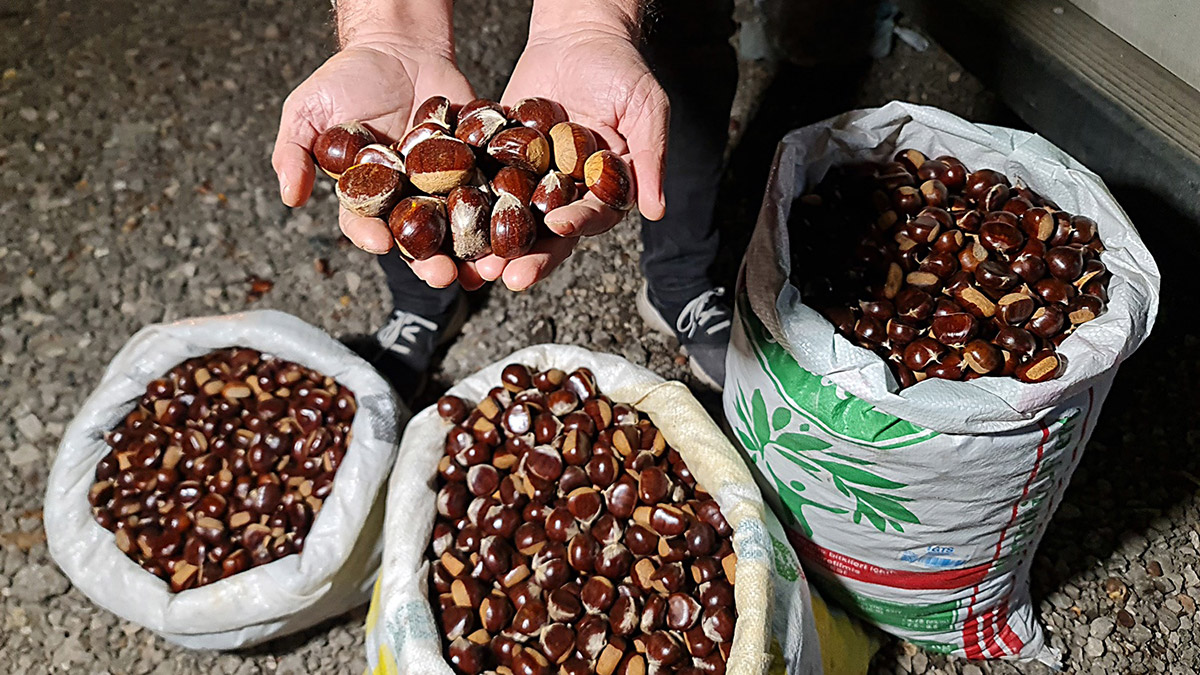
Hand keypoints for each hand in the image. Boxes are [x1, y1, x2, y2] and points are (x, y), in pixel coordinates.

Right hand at [272, 40, 482, 288]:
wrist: (399, 45)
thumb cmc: (347, 76)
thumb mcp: (308, 109)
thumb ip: (294, 151)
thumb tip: (290, 197)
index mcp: (366, 194)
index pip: (365, 224)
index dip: (372, 236)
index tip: (381, 244)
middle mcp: (406, 197)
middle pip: (419, 238)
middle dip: (431, 261)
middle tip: (443, 275)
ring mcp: (443, 185)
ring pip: (459, 227)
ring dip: (473, 251)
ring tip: (485, 269)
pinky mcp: (475, 167)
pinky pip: (490, 193)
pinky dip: (502, 211)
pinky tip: (514, 227)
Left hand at [476, 26, 668, 290]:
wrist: (578, 31)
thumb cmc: (621, 67)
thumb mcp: (646, 108)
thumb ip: (651, 158)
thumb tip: (656, 211)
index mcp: (603, 188)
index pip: (591, 217)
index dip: (576, 225)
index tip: (559, 228)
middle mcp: (567, 191)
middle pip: (548, 233)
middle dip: (529, 256)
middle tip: (508, 276)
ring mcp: (532, 178)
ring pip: (512, 220)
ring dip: (493, 245)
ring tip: (474, 265)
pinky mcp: (501, 159)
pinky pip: (483, 185)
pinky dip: (467, 205)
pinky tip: (448, 220)